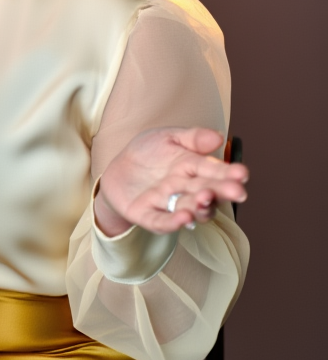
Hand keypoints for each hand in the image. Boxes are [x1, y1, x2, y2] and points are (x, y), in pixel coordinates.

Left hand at [94, 127, 248, 235]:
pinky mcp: (149, 216)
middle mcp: (184, 189)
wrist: (117, 171)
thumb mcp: (168, 137)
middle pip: (206, 192)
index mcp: (192, 168)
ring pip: (189, 208)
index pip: (212, 171)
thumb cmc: (148, 153)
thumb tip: (219, 137)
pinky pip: (162, 221)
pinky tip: (184, 218)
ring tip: (205, 199)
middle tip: (237, 192)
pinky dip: (173, 222)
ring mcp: (168, 204)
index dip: (228, 173)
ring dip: (199, 206)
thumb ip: (193, 137)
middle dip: (221, 191)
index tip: (242, 173)